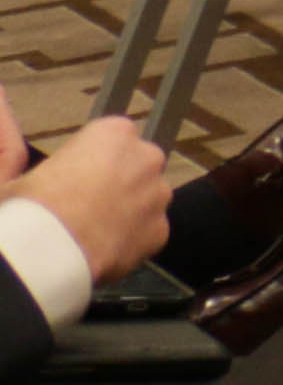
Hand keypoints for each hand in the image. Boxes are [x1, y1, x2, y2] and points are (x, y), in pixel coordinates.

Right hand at [12, 116, 172, 283]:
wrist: (46, 252)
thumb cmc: (30, 208)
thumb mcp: (20, 177)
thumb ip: (37, 166)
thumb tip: (30, 166)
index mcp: (115, 132)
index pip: (111, 141)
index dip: (89, 163)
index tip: (73, 180)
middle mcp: (146, 157)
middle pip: (135, 168)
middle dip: (116, 184)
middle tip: (84, 207)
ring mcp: (157, 195)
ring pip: (145, 201)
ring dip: (127, 212)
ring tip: (92, 233)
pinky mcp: (160, 231)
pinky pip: (147, 235)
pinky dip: (131, 243)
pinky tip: (103, 251)